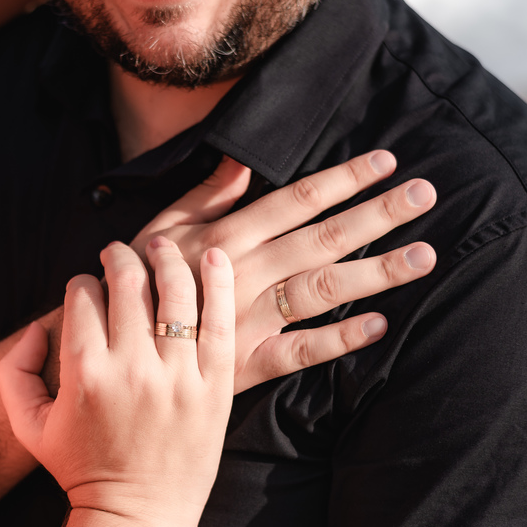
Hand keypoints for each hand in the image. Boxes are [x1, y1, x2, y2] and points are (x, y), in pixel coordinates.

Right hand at [0, 240, 234, 522]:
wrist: (137, 515)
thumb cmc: (80, 469)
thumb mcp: (28, 426)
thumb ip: (13, 372)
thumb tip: (36, 326)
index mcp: (85, 374)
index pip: (82, 297)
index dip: (80, 283)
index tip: (85, 289)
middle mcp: (131, 370)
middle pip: (127, 284)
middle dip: (117, 258)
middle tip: (117, 255)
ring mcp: (177, 378)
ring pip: (174, 292)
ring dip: (164, 258)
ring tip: (159, 248)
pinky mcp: (214, 387)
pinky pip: (219, 322)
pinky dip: (218, 282)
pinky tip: (212, 257)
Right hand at [131, 151, 436, 392]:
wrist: (101, 354)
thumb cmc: (131, 286)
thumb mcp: (157, 232)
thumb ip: (202, 196)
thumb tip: (238, 160)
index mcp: (223, 237)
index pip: (293, 201)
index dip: (341, 180)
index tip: (386, 163)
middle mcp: (240, 273)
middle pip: (320, 239)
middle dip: (375, 215)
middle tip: (425, 195)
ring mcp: (245, 320)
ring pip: (319, 290)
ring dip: (374, 272)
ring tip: (423, 255)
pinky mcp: (244, 365)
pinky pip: (298, 352)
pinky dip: (337, 339)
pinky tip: (377, 325)